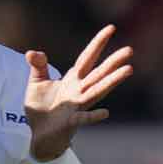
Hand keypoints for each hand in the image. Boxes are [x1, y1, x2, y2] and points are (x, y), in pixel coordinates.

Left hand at [24, 24, 133, 161]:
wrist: (38, 135)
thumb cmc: (41, 109)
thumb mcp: (36, 83)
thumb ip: (38, 66)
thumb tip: (32, 52)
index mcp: (73, 79)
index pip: (88, 58)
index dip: (98, 43)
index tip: (111, 28)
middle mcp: (80, 91)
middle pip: (99, 73)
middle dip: (113, 61)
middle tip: (130, 50)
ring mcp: (77, 106)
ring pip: (97, 91)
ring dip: (112, 81)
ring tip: (129, 70)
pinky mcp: (71, 122)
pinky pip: (83, 119)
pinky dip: (93, 116)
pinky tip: (105, 113)